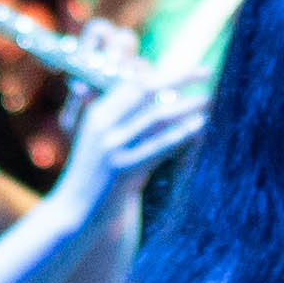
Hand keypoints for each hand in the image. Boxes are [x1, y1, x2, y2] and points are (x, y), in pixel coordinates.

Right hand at [69, 59, 216, 195]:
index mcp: (97, 113)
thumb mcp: (99, 142)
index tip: (187, 69)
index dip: (163, 72)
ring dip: (187, 105)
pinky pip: (160, 147)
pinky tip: (201, 127)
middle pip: (146, 90)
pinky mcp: (123, 170)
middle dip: (179, 78)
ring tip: (211, 99)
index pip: (132, 82)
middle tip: (207, 71)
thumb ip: (118, 120)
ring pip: (157, 117)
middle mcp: (103, 125)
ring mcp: (112, 147)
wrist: (73, 213)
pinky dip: (183, 134)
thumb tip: (152, 102)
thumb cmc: (92, 178)